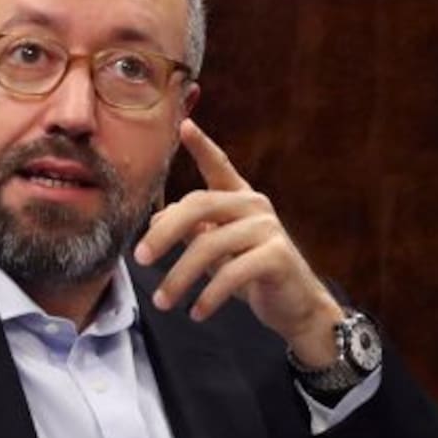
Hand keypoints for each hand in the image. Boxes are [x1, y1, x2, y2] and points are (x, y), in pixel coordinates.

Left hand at [133, 119, 343, 367]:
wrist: (296, 307)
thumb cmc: (253, 276)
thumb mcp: (219, 252)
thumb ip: (194, 232)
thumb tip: (157, 219)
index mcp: (242, 199)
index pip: (220, 166)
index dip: (202, 146)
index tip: (185, 125)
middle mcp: (256, 206)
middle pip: (200, 204)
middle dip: (164, 231)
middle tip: (140, 258)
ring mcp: (269, 229)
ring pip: (209, 244)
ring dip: (180, 277)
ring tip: (164, 301)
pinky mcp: (277, 256)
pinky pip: (232, 273)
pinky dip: (209, 296)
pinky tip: (196, 312)